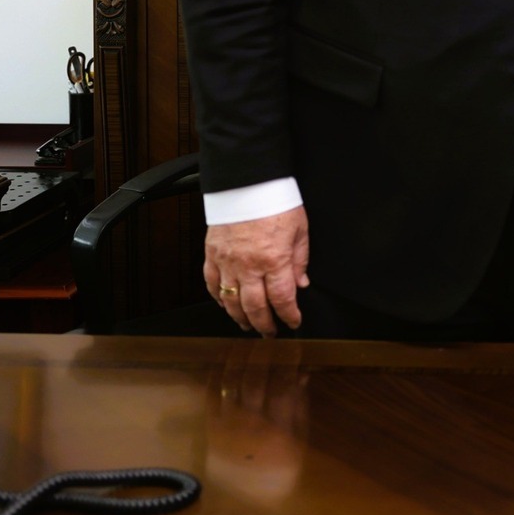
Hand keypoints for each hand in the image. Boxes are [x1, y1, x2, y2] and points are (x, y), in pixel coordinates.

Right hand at [204, 206, 308, 335]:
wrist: (247, 181)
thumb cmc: (275, 200)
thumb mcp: (300, 230)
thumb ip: (300, 260)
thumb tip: (301, 284)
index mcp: (274, 259)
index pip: (282, 299)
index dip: (289, 316)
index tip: (294, 322)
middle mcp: (249, 265)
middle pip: (255, 307)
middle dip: (264, 325)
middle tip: (270, 333)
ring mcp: (227, 261)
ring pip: (231, 301)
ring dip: (240, 318)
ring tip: (249, 325)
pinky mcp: (212, 254)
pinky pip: (212, 284)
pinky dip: (218, 298)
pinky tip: (226, 305)